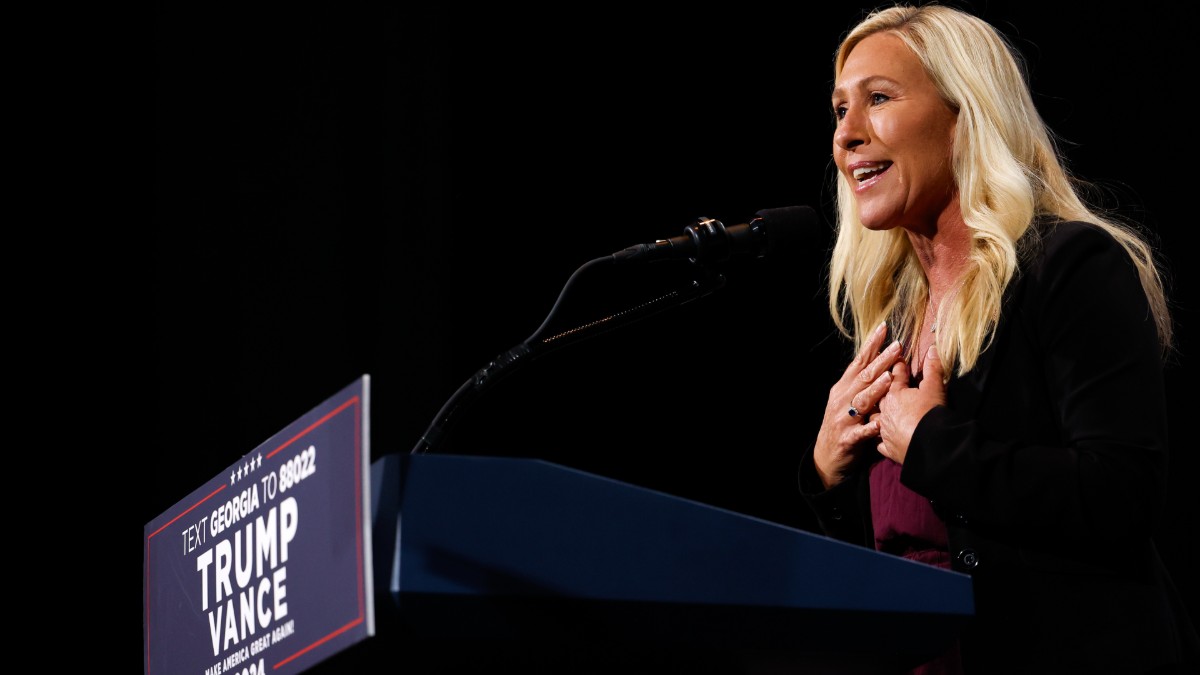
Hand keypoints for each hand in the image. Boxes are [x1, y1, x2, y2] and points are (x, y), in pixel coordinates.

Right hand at [813, 322, 904, 488]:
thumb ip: (863, 384)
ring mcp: (843, 419)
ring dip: (875, 390)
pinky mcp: (847, 439)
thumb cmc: (843, 424)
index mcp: (844, 388)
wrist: (826, 457)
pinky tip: (882, 423)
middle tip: (897, 347)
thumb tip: (884, 362)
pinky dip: (871, 428)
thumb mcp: (849, 400)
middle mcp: (842, 399)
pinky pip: (861, 432)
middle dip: (880, 362)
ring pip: (861, 401)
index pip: (859, 361)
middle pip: (863, 377)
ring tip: (889, 379)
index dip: (871, 345)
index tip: (884, 328)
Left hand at [876, 344, 946, 463]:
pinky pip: (879, 443)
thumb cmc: (930, 414)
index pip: (895, 376)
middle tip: (880, 384)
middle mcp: (884, 410)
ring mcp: (884, 430)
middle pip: (878, 396)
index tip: (895, 359)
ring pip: (874, 419)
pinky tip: (879, 438)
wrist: (928, 445)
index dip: (897, 367)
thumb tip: (932, 349)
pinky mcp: (887, 447)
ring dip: (874, 414)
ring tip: (875, 411)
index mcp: (894, 394)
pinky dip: (879, 440)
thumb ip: (933, 368)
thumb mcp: (934, 388)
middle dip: (879, 389)